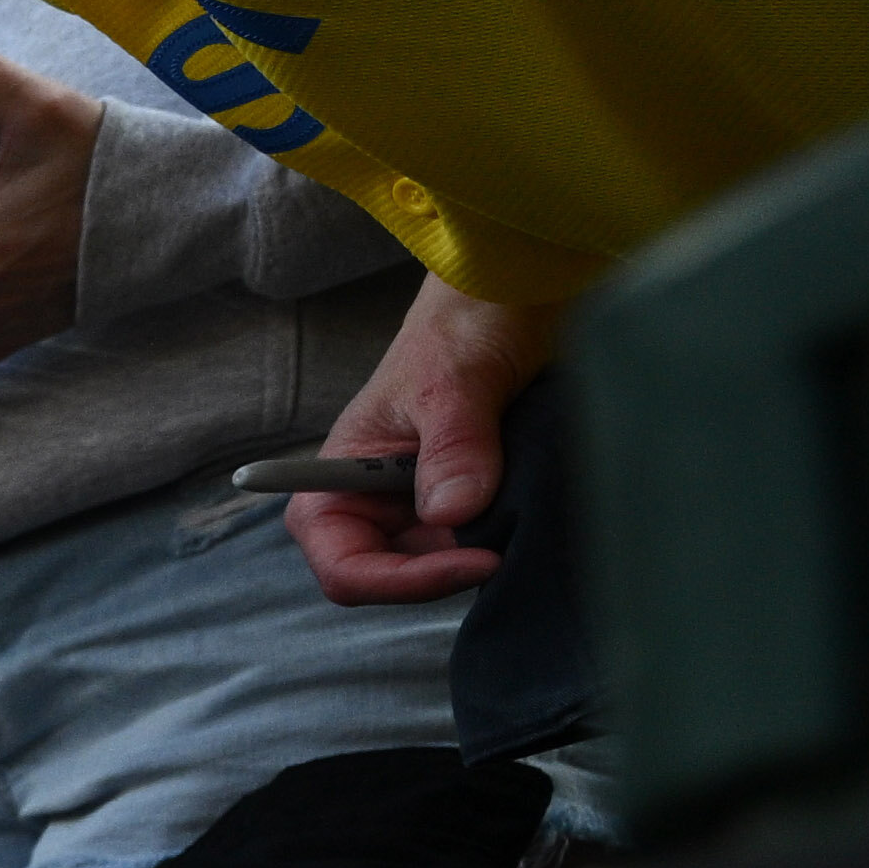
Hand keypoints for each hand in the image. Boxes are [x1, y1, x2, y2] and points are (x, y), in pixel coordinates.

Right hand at [286, 277, 546, 606]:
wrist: (516, 288)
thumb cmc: (467, 321)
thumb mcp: (457, 381)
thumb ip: (451, 447)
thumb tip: (450, 515)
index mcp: (338, 476)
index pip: (342, 564)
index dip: (397, 580)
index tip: (471, 559)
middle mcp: (372, 498)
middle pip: (392, 574)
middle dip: (444, 568)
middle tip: (505, 545)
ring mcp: (420, 500)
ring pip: (438, 562)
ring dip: (478, 551)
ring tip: (522, 515)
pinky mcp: (465, 495)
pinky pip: (476, 539)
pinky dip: (502, 535)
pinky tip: (529, 510)